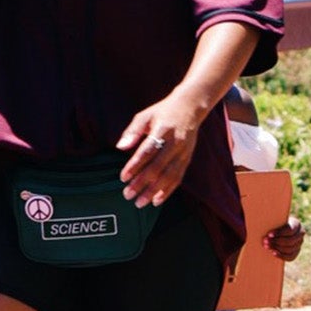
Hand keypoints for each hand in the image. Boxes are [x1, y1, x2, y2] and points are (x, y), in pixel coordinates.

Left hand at [118, 84, 208, 206]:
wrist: (190, 107)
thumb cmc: (162, 112)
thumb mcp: (145, 116)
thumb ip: (132, 132)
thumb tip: (120, 147)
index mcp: (163, 130)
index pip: (147, 151)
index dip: (135, 166)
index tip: (123, 178)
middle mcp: (175, 143)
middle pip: (157, 167)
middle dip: (142, 183)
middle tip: (127, 195)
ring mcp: (183, 152)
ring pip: (168, 176)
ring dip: (154, 191)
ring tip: (140, 203)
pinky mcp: (187, 159)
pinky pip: (178, 178)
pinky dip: (167, 191)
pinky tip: (156, 201)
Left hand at [266, 219, 305, 260]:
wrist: (279, 231)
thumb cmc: (276, 223)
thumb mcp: (276, 220)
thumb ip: (274, 222)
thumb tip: (265, 223)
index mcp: (296, 224)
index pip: (290, 230)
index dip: (279, 233)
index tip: (269, 234)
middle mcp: (300, 234)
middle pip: (290, 241)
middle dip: (276, 242)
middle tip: (265, 241)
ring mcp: (299, 244)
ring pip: (290, 249)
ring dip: (277, 248)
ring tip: (267, 246)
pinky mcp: (296, 252)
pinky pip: (290, 256)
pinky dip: (282, 256)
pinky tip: (273, 253)